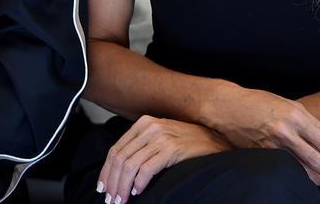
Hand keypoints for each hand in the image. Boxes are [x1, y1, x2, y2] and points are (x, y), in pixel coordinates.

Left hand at [96, 116, 229, 202]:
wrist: (216, 140)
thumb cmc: (189, 142)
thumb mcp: (161, 137)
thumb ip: (142, 147)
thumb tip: (120, 170)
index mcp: (144, 124)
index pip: (116, 149)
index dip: (106, 171)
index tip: (102, 187)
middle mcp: (150, 128)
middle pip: (120, 158)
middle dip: (112, 181)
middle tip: (110, 199)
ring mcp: (161, 138)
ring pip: (130, 165)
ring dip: (122, 186)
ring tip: (121, 200)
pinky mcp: (171, 149)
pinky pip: (147, 169)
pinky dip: (139, 183)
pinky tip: (138, 191)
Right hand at [202, 85, 319, 188]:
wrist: (228, 106)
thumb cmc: (261, 103)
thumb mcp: (290, 106)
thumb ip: (313, 123)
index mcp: (296, 115)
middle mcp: (286, 130)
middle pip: (317, 158)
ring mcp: (272, 144)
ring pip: (302, 167)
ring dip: (319, 178)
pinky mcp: (261, 154)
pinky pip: (286, 168)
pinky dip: (300, 175)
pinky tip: (310, 180)